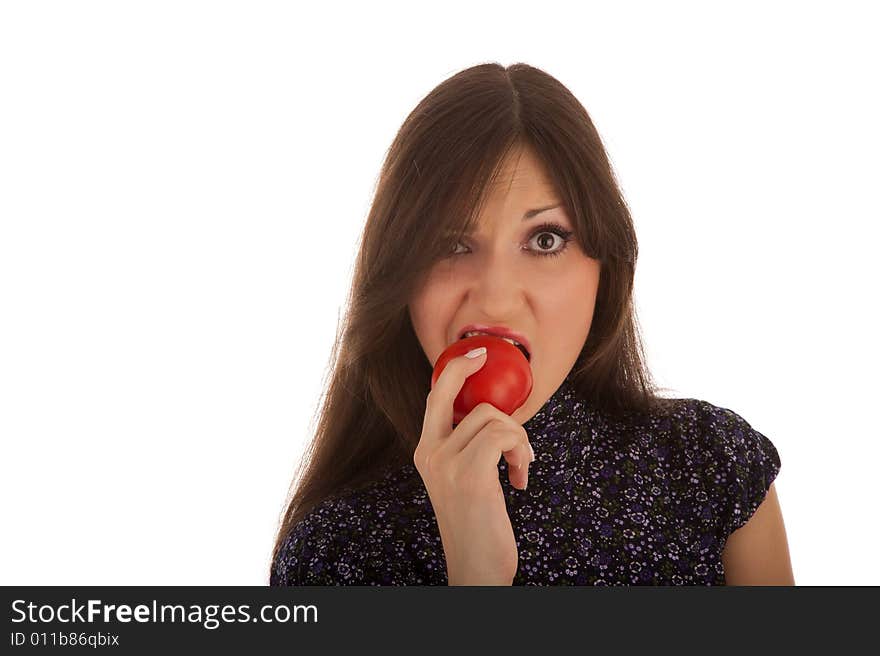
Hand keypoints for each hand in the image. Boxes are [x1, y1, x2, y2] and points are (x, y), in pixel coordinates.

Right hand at [413, 347, 534, 584]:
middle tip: (486, 358)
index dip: (454, 370)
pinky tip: (520, 478)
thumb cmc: (477, 524)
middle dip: (468, 366)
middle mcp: (428, 452)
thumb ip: (468, 448)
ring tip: (520, 466)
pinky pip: (503, 435)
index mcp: (425, 452)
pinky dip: (520, 451)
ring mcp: (445, 462)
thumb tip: (495, 415)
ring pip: (492, 416)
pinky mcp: (469, 474)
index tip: (476, 354)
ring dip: (518, 438)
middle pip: (448, 389)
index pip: (434, 397)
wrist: (475, 567)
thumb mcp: (464, 480)